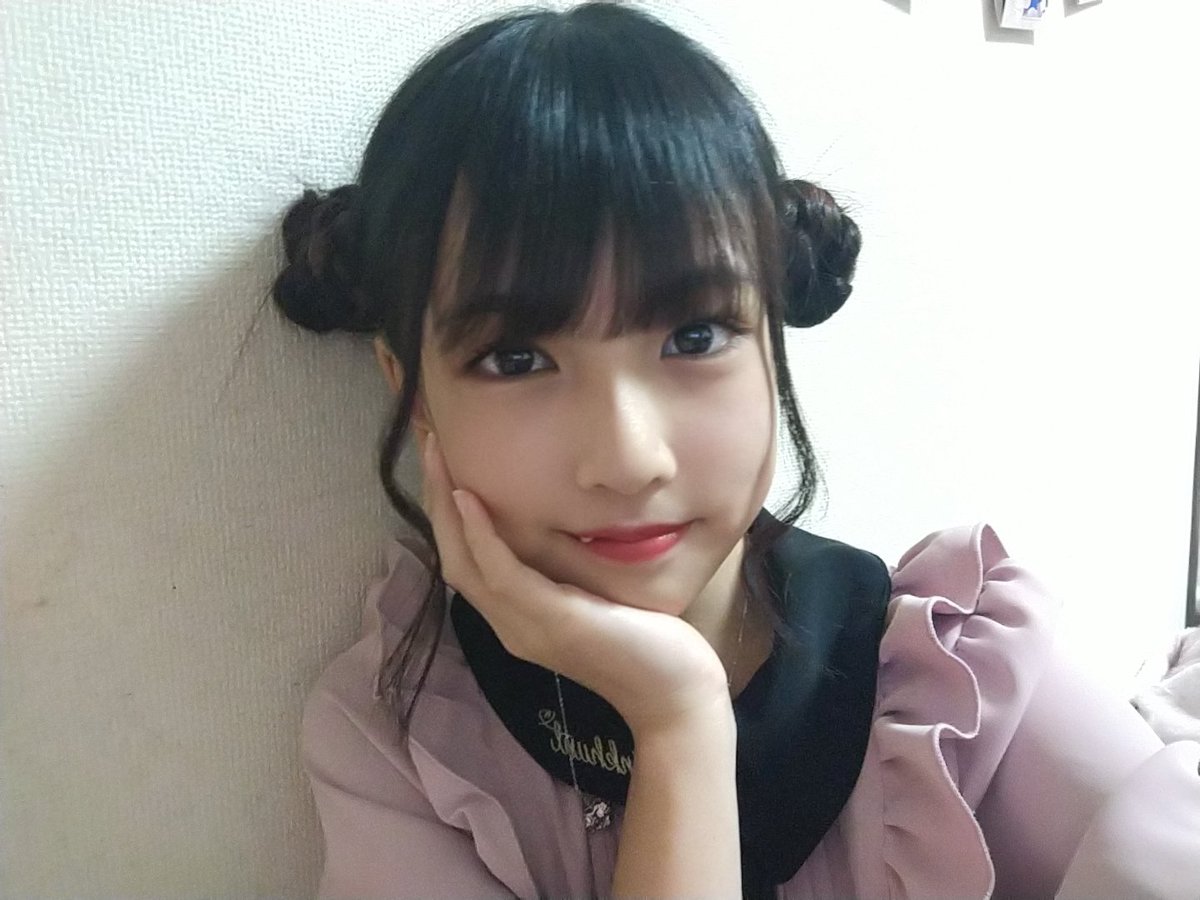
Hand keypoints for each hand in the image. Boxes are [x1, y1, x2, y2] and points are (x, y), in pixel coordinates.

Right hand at [420, 432, 730, 734]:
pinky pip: (502, 573)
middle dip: (435, 499)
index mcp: (517, 618)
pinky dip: (481, 535)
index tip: (443, 462)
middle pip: (451, 557)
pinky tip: (470, 499)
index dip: (446, 513)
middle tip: (428, 443)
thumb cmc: (646, 643)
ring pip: (464, 562)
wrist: (674, 694)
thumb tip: (563, 524)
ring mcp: (525, 626)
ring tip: (438, 457)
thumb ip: (569, 569)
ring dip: (445, 506)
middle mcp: (510, 624)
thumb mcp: (596, 596)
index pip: (464, 560)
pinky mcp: (552, 620)